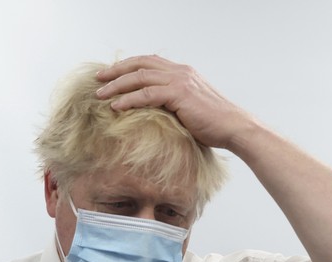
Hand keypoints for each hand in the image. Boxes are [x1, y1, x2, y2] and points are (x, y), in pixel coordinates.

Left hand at [96, 55, 251, 149]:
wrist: (233, 127)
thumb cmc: (214, 124)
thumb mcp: (190, 109)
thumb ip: (172, 104)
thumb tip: (154, 112)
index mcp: (182, 73)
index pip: (149, 62)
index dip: (128, 66)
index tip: (111, 74)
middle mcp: (180, 72)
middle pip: (140, 64)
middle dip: (116, 71)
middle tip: (98, 79)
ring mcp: (180, 81)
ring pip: (140, 77)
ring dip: (117, 85)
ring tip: (100, 94)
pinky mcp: (179, 94)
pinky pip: (147, 94)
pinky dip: (129, 99)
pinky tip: (116, 106)